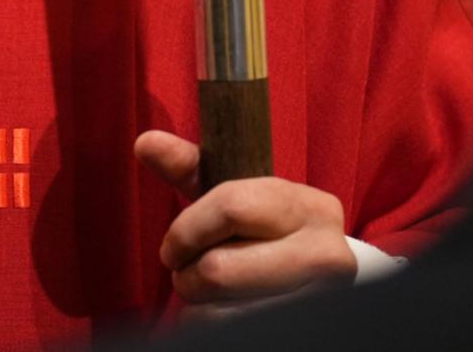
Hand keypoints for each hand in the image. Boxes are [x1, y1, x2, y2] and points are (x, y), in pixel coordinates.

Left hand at [135, 130, 356, 312]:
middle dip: (188, 276)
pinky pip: (233, 330)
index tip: (172, 248)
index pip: (230, 207)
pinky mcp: (305, 321)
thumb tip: (145, 142)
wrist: (320, 277)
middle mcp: (327, 254)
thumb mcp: (235, 196)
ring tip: (209, 293)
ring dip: (200, 306)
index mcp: (311, 207)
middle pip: (219, 269)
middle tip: (187, 275)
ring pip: (223, 312)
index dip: (186, 231)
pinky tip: (226, 311)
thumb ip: (190, 168)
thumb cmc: (266, 232)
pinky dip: (212, 324)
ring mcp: (321, 296)